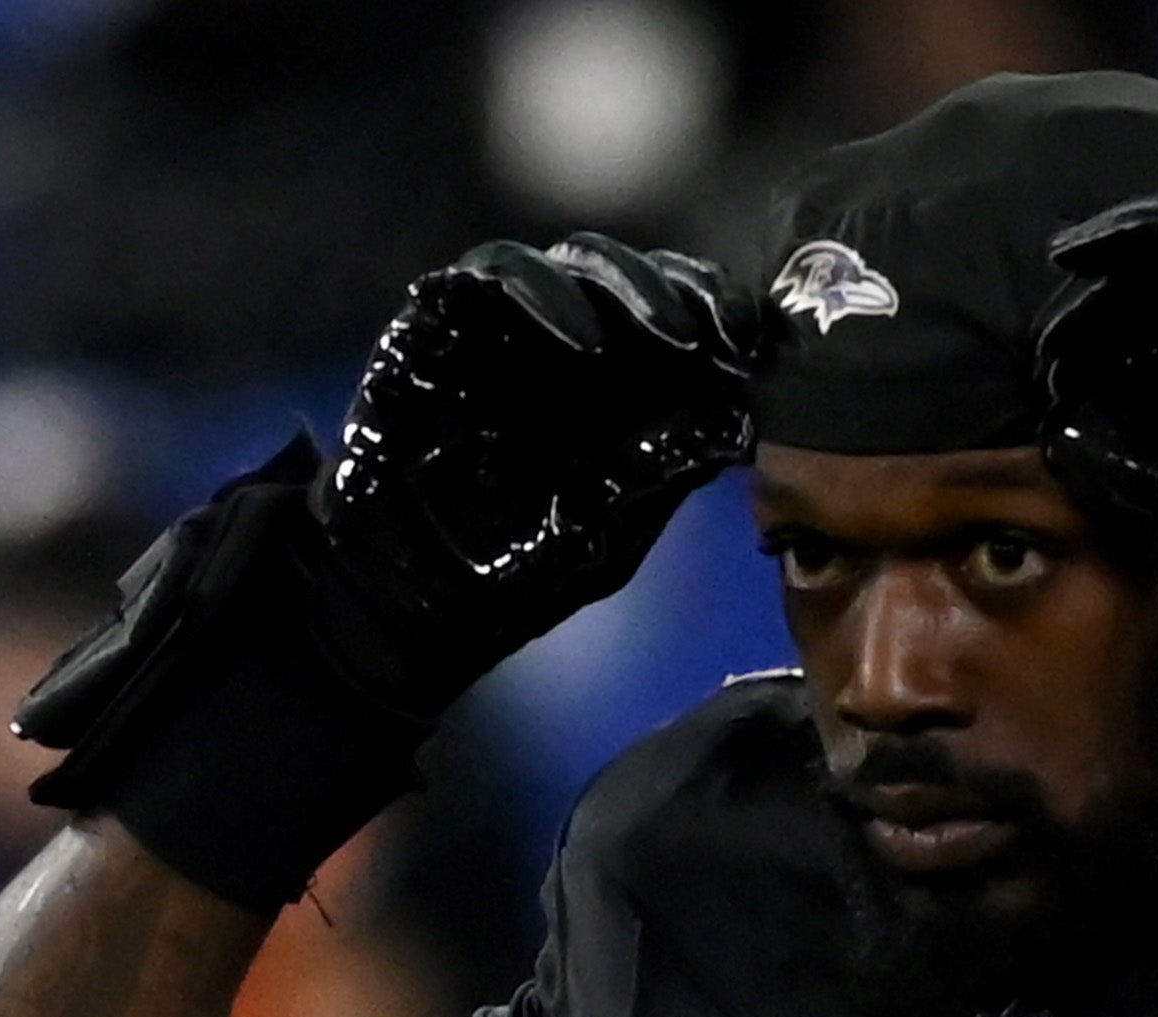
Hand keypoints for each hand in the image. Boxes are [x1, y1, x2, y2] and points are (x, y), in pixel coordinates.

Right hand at [315, 236, 755, 706]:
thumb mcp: (607, 534)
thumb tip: (741, 420)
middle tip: (712, 330)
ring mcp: (492, 336)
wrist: (405, 609)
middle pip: (622, 279)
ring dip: (621, 286)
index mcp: (606, 388)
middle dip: (675, 294)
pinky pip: (481, 279)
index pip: (667, 318)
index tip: (752, 339)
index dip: (714, 312)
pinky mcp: (431, 332)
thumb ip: (663, 474)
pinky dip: (536, 291)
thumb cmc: (509, 578)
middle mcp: (552, 348)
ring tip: (668, 331)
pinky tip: (581, 338)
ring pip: (560, 266)